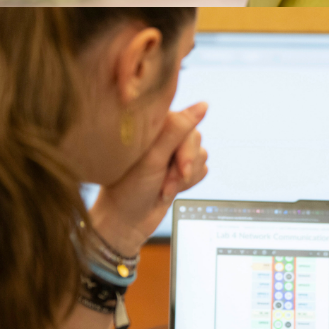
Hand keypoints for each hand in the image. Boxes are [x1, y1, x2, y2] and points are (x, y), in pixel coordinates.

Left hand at [90, 103, 208, 254]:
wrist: (125, 223)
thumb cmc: (128, 190)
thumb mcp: (153, 158)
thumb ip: (179, 129)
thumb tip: (204, 105)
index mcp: (153, 125)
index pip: (186, 123)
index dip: (185, 149)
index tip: (179, 169)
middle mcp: (163, 134)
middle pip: (196, 140)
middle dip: (183, 167)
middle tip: (165, 184)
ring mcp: (172, 151)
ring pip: (201, 156)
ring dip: (184, 178)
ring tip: (162, 189)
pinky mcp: (179, 167)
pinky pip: (201, 169)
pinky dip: (188, 184)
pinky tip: (169, 190)